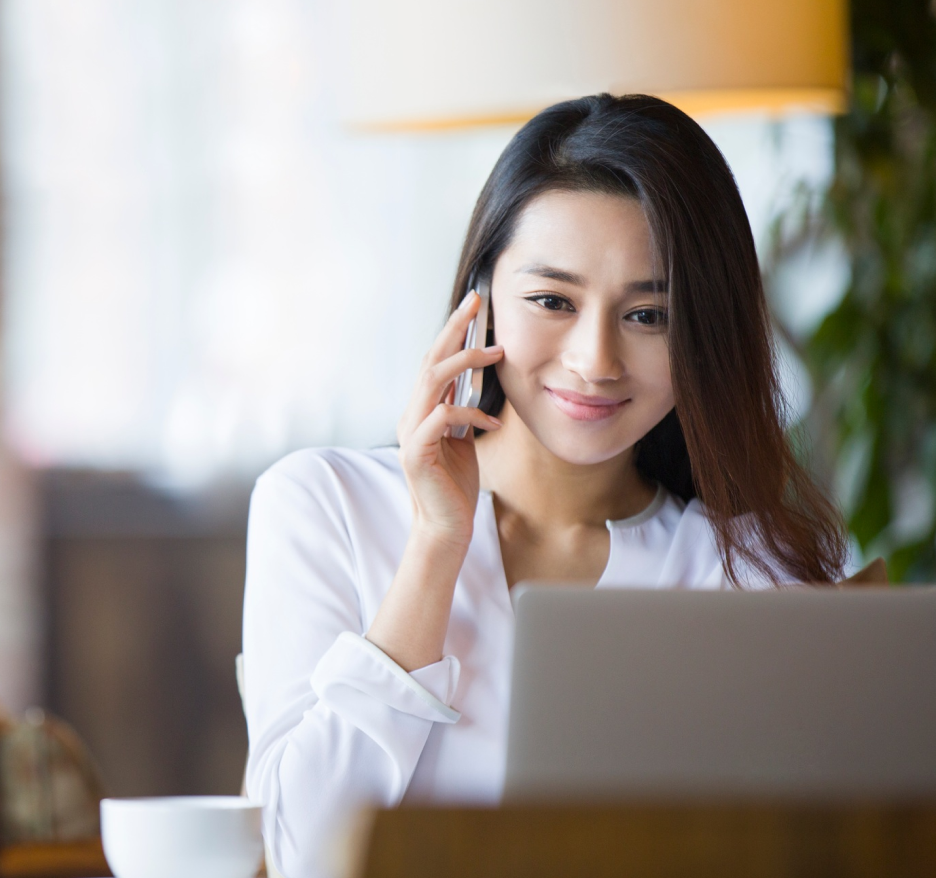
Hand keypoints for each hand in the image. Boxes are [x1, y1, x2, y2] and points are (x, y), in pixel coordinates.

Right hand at [396, 291, 503, 545]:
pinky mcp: (417, 453)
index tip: (473, 306)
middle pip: (430, 360)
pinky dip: (468, 414)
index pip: (434, 361)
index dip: (452, 332)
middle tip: (476, 303)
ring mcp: (410, 433)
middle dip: (454, 329)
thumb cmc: (455, 485)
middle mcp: (411, 415)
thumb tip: (477, 382)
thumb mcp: (463, 439)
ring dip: (464, 362)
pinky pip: (441, 419)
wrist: (446, 527)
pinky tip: (492, 422)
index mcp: (420, 410)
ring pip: (432, 382)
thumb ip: (462, 411)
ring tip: (495, 353)